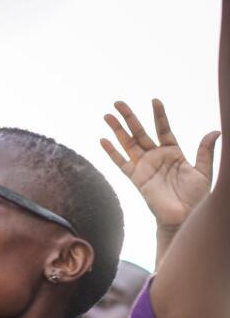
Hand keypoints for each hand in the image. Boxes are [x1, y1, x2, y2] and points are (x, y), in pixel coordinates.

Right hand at [101, 99, 218, 231]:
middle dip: (129, 117)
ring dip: (117, 130)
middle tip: (118, 103)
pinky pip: (121, 163)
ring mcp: (144, 166)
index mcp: (173, 152)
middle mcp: (156, 157)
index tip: (154, 101)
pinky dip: (112, 152)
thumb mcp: (204, 171)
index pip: (163, 129)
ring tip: (107, 116)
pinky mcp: (136, 178)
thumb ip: (205, 151)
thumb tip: (214, 131)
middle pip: (139, 132)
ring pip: (128, 144)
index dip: (159, 115)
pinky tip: (103, 140)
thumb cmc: (196, 197)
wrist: (184, 216)